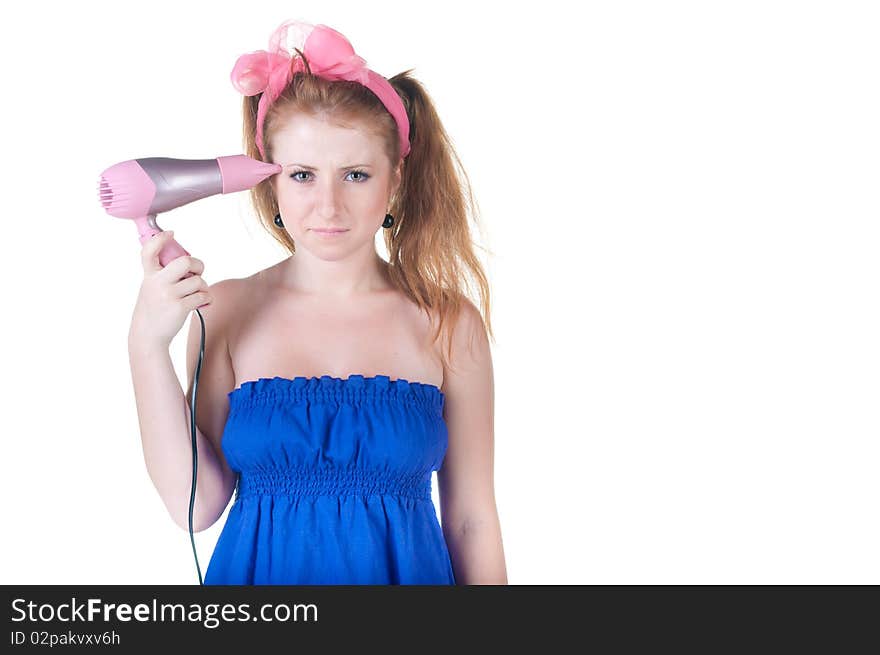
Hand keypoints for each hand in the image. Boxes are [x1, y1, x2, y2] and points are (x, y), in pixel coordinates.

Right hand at [128, 230, 211, 351]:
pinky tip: (202, 303)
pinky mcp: (180, 307)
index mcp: (149, 275)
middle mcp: (157, 283)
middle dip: (197, 265)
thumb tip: (189, 263)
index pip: (149, 251)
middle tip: (197, 272)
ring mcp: (168, 295)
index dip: (160, 239)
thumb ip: (163, 274)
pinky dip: (207, 299)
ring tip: (196, 295)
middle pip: (185, 262)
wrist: (148, 336)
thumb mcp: (150, 288)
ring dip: (202, 287)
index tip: (171, 233)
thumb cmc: (154, 309)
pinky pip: (203, 296)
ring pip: (198, 281)